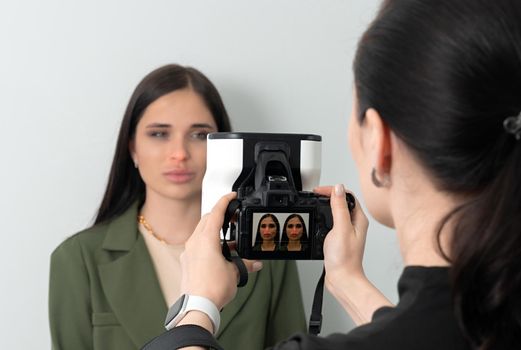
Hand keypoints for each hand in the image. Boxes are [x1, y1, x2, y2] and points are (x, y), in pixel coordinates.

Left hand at [179, 192, 261, 309]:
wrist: (197, 307)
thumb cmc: (211, 289)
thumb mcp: (234, 273)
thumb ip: (245, 264)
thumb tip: (254, 263)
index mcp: (206, 239)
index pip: (215, 212)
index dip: (225, 201)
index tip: (231, 196)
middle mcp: (194, 242)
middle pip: (206, 220)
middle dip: (220, 216)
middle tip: (232, 217)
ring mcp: (189, 252)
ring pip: (201, 233)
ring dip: (216, 232)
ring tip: (231, 242)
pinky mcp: (187, 262)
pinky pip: (198, 245)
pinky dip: (209, 244)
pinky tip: (220, 254)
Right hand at [314, 185, 368, 285]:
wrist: (342, 279)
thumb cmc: (345, 258)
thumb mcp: (341, 229)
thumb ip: (339, 208)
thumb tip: (338, 188)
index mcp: (358, 219)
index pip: (347, 195)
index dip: (332, 190)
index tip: (318, 191)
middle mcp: (354, 224)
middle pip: (342, 201)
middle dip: (328, 195)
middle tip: (315, 195)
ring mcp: (346, 231)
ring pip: (336, 211)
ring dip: (325, 205)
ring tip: (315, 203)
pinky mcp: (338, 238)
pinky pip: (331, 222)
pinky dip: (323, 217)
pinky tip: (318, 220)